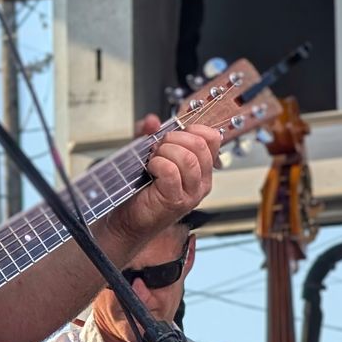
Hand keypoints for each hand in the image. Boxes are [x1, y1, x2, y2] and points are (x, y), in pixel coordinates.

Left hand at [115, 114, 218, 239]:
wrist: (129, 220)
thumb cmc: (140, 190)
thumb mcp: (146, 153)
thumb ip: (148, 134)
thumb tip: (152, 121)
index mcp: (202, 168)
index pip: (212, 138)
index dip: (191, 129)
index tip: (172, 136)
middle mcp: (201, 182)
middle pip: (200, 145)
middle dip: (174, 139)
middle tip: (158, 149)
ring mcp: (191, 193)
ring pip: (187, 158)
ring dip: (164, 153)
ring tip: (153, 162)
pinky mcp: (176, 200)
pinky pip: (171, 171)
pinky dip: (157, 165)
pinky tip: (151, 172)